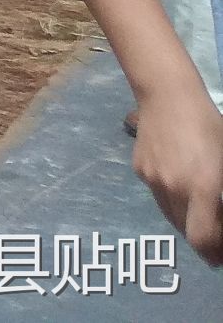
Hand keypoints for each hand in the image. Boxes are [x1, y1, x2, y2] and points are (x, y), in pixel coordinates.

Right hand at [131, 83, 222, 263]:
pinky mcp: (140, 169)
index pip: (203, 238)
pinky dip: (171, 196)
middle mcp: (174, 189)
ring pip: (170, 214)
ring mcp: (152, 179)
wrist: (167, 96)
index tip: (220, 258)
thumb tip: (219, 216)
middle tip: (215, 235)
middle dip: (202, 239)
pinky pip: (158, 193)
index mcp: (202, 187)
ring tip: (199, 209)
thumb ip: (221, 195)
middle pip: (186, 232)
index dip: (213, 254)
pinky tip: (178, 179)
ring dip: (186, 220)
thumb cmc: (209, 127)